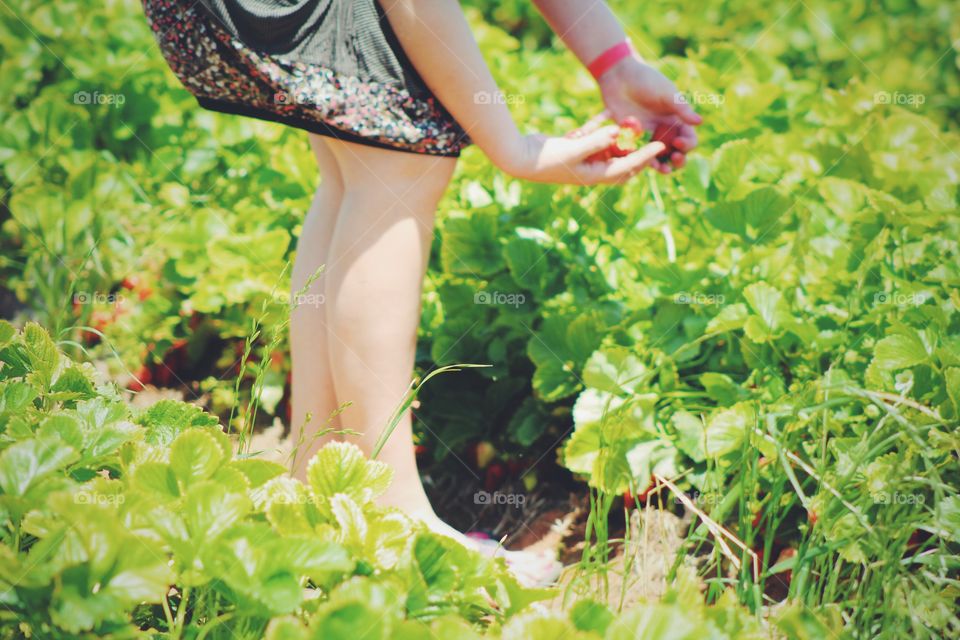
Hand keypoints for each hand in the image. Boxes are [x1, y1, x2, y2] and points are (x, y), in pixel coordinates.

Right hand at [497, 124, 665, 184]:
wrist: (520, 158)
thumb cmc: (547, 158)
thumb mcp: (574, 149)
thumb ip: (597, 140)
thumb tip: (617, 132)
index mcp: (595, 175)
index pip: (627, 167)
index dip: (645, 156)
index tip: (661, 146)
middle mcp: (592, 170)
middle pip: (623, 162)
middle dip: (637, 151)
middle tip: (654, 137)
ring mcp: (584, 161)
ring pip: (610, 149)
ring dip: (619, 138)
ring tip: (632, 124)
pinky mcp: (575, 150)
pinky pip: (594, 140)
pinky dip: (599, 129)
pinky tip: (606, 115)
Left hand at [598, 57, 701, 173]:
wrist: (620, 77)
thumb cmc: (646, 80)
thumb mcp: (667, 93)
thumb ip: (681, 108)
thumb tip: (700, 122)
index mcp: (677, 119)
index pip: (689, 138)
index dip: (688, 144)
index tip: (679, 143)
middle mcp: (665, 130)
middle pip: (677, 152)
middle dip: (679, 159)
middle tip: (675, 158)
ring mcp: (648, 136)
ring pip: (659, 157)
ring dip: (663, 165)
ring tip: (664, 170)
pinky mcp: (632, 139)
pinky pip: (640, 154)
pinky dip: (644, 160)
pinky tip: (645, 164)